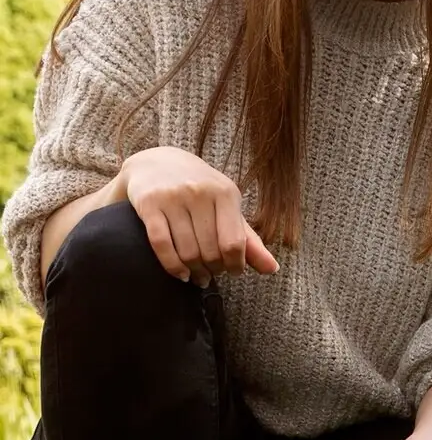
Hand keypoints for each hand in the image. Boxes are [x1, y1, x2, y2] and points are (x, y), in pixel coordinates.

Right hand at [120, 147, 277, 284]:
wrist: (156, 163)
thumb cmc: (200, 192)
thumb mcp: (228, 208)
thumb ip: (249, 240)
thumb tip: (273, 269)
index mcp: (225, 193)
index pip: (234, 244)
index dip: (235, 265)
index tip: (233, 272)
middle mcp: (200, 192)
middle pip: (210, 251)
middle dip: (213, 270)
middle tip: (212, 274)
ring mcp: (172, 197)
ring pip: (187, 251)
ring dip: (194, 272)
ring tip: (197, 276)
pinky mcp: (149, 204)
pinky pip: (162, 245)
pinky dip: (172, 266)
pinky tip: (180, 273)